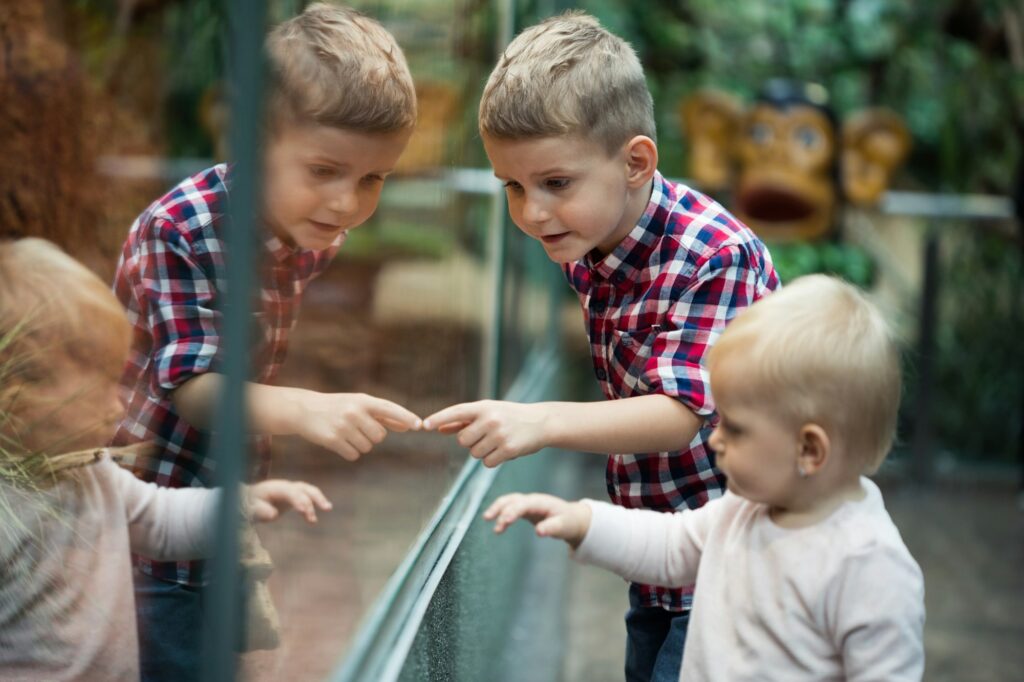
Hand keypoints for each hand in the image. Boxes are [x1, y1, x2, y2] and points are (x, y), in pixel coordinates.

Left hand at [247, 479, 332, 522]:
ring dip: (319, 498)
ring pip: (308, 490)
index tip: (304, 511)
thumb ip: (260, 510)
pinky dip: (315, 503)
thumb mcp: (251, 507)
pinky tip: (319, 514)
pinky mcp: (294, 496)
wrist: (249, 499)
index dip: (299, 500)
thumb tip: (273, 514)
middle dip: (314, 497)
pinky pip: (307, 497)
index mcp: (276, 487)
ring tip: (328, 508)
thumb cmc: (250, 504)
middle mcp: (286, 486)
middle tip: (324, 508)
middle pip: (303, 488)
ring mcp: (291, 489)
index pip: (291, 491)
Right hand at [293, 391, 420, 460]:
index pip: (389, 408)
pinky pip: (353, 455)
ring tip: (346, 433)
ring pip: (367, 447)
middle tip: (357, 428)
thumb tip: (407, 426)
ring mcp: (343, 426)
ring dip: (360, 445)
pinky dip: (349, 452)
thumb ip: (383, 416)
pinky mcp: (333, 440)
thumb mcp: (359, 405)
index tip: (419, 425)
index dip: (405, 417)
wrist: (305, 410)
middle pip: (380, 436)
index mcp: (363, 400)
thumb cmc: (338, 407)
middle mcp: (354, 411)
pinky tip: (339, 441)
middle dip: (372, 436)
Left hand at [422, 400, 547, 466]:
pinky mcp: (508, 450)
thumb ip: (464, 421)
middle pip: (463, 440)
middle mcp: (491, 419)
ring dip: (483, 452)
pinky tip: (505, 450)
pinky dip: (493, 460)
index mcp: (484, 407)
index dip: (439, 418)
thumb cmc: (510, 416)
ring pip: (474, 454)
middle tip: (486, 436)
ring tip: (498, 441)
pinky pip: (487, 463)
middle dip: (470, 442)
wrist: (541, 422)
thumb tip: (439, 429)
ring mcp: (499, 435)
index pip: (457, 412)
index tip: (424, 425)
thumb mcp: (489, 412)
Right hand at [483, 493, 591, 547]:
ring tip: (486, 518)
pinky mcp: (525, 509)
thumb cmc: (568, 522)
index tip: (504, 522)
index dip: (512, 511)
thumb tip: (538, 532)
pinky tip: (497, 527)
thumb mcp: (563, 526)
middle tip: (488, 518)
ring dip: (497, 508)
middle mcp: (532, 500)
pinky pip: (510, 508)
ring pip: (508, 501)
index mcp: (540, 502)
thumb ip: (551, 528)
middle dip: (499, 508)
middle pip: (512, 499)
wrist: (572, 518)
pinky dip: (501, 514)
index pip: (523, 504)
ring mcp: (527, 503)